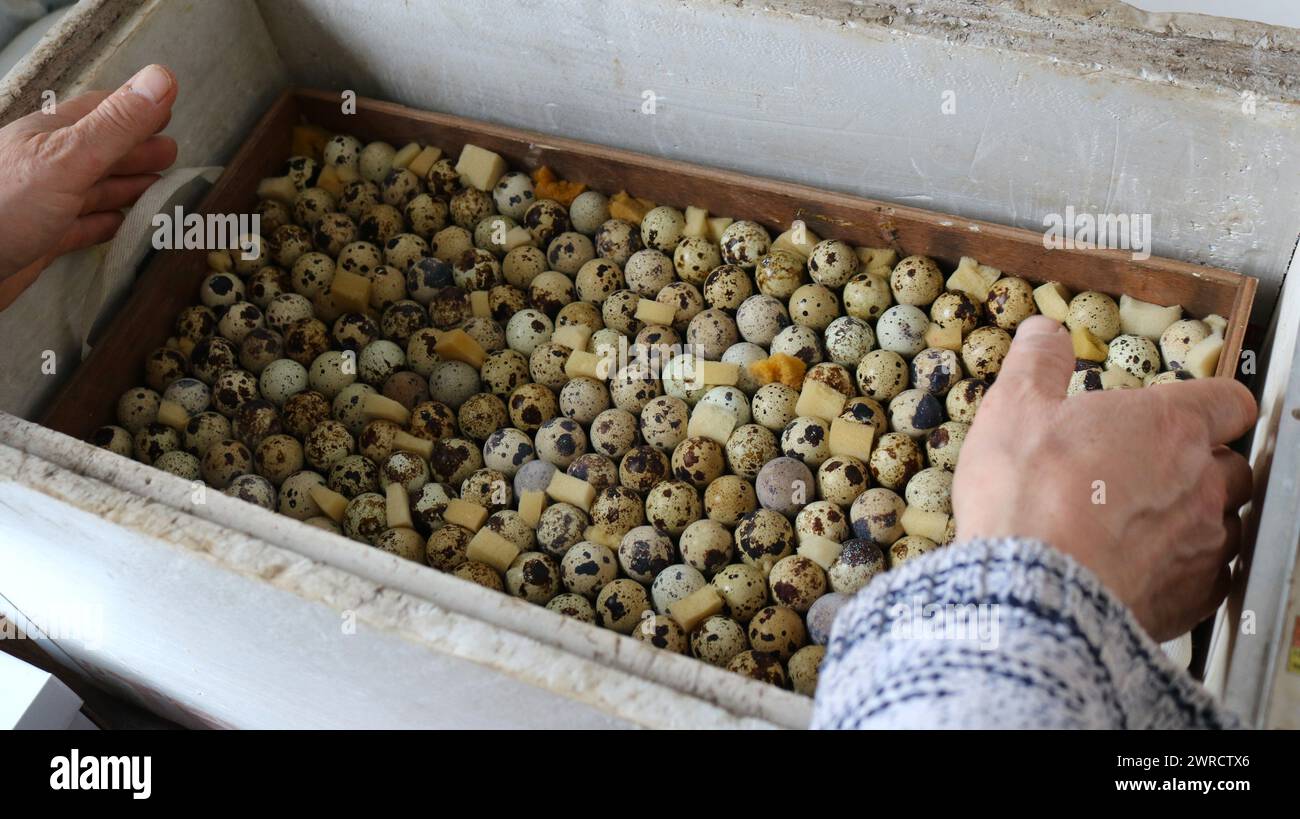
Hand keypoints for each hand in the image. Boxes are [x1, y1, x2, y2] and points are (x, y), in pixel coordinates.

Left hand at [0, 64, 177, 309]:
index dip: (135, 109)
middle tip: (173, 155)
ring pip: (95, 189)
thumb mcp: (68, 159)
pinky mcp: (42, 239)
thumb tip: (163, 78)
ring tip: (161, 188)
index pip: (101, 112)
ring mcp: (43, 202)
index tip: (169, 110)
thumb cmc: (4, 207)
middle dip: (137, 150)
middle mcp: (46, 164)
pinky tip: (123, 226)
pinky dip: (108, 224)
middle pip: (101, 151)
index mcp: (50, 135)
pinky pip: (83, 226)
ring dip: (129, 187)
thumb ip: (116, 125)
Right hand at [953, 315, 1255, 640]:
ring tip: (1137, 525)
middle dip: (1198, 465)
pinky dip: (1181, 571)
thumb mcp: (1014, 408)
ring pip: (1223, 523)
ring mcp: (1205, 543)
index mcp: (1169, 425)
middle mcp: (1203, 482)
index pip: (1229, 402)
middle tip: (1145, 471)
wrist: (1031, 587)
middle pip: (1231, 464)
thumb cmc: (1028, 495)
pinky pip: (1208, 578)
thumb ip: (1038, 362)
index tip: (1189, 411)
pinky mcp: (1195, 598)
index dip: (1211, 405)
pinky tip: (1137, 568)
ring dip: (1191, 519)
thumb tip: (1044, 333)